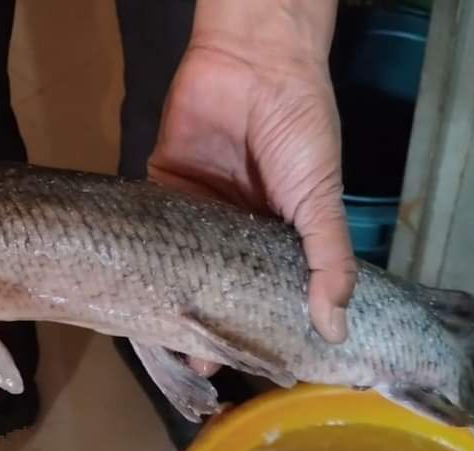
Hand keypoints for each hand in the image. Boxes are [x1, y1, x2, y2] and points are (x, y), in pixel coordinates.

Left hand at [151, 0, 354, 362]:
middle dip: (209, 320)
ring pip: (181, 263)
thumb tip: (335, 330)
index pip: (268, 290)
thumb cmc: (300, 128)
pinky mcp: (162, 185)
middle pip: (219, 283)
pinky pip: (151, 228)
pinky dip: (145, 256)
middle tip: (199, 366)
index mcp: (280, 234)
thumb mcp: (321, 198)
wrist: (254, 60)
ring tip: (165, 341)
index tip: (251, 368)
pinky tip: (137, 291)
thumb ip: (327, 260)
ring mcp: (198, 208)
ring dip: (173, 296)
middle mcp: (237, 227)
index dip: (260, 325)